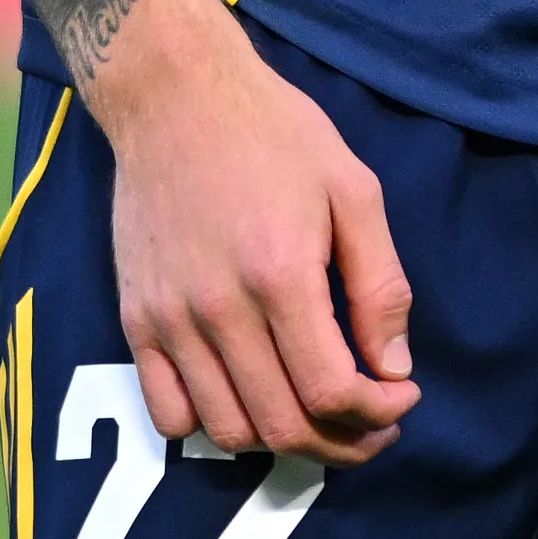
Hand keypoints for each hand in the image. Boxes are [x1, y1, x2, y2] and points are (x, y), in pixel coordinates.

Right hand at [84, 0, 420, 458]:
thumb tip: (394, 367)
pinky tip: (250, 399)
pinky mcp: (136, 320)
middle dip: (341, 441)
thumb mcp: (353, 190)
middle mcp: (219, 309)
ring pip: (227, 430)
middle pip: (282, 425)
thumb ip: (379, 285)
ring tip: (317, 415)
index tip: (401, 399)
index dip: (377, 413)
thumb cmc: (276, 134)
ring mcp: (170, 320)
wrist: (175, 97)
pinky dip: (213, 427)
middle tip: (372, 425)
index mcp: (281, 274)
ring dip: (282, 441)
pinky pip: (168, 413)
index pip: (331, 390)